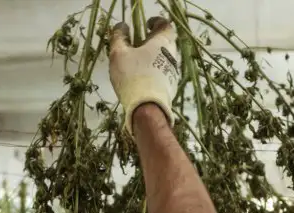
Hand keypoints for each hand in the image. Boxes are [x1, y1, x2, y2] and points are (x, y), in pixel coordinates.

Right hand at [108, 16, 180, 134]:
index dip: (156, 22)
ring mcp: (173, 72)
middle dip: (153, 41)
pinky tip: (142, 78)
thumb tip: (122, 27)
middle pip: (165, 42)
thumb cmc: (133, 76)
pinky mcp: (171, 87)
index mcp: (163, 42)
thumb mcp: (119, 54)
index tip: (146, 24)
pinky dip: (154, 71)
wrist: (148, 108)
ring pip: (164, 58)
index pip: (165, 25)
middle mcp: (172, 55)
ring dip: (153, 57)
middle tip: (139, 43)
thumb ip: (119, 37)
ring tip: (137, 62)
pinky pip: (163, 73)